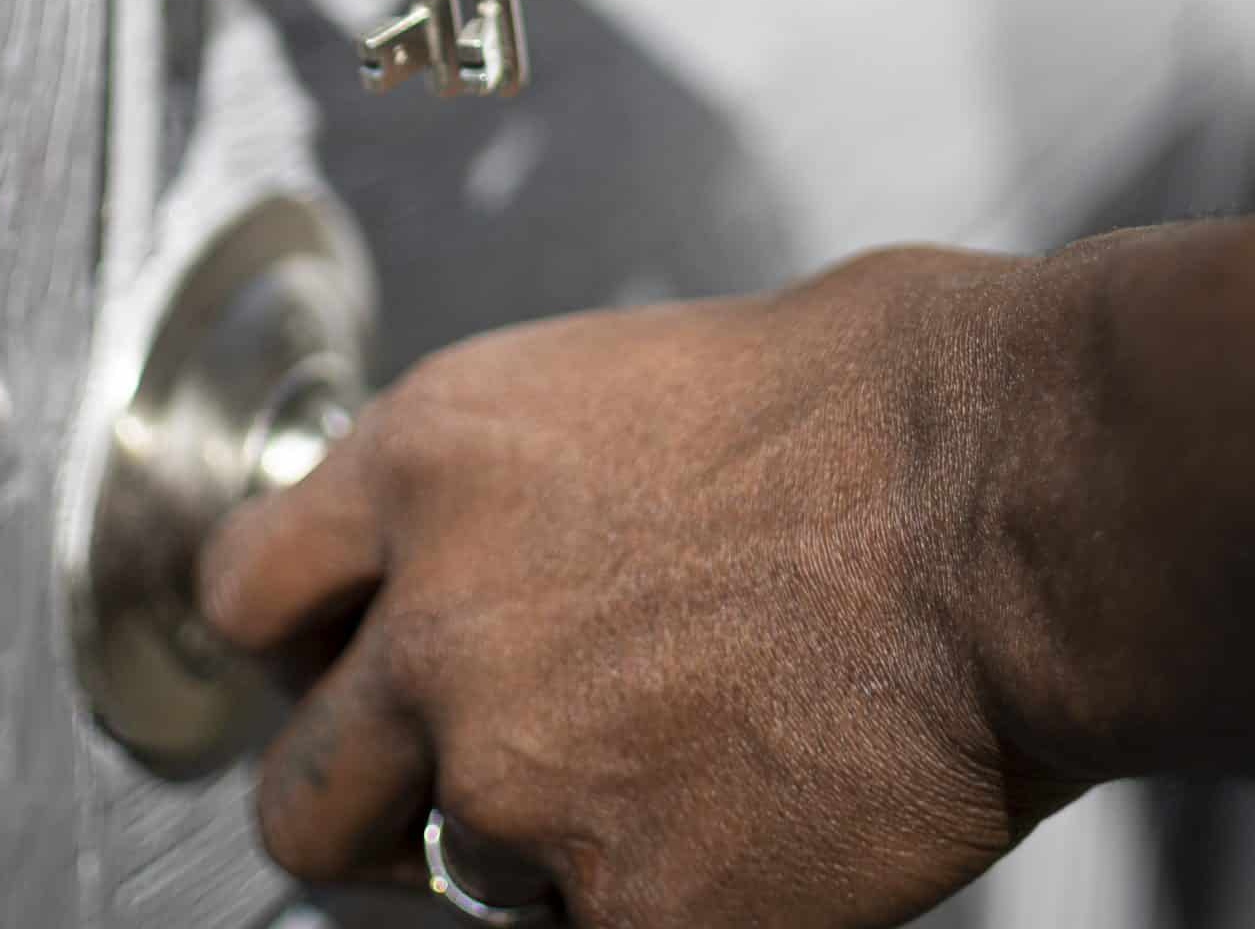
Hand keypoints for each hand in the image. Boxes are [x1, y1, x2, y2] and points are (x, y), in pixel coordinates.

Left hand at [199, 253, 1084, 924]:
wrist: (1010, 495)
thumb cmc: (875, 397)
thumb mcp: (633, 378)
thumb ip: (517, 485)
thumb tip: (505, 546)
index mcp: (433, 459)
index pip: (244, 594)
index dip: (291, 651)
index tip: (328, 677)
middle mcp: (440, 624)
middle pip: (300, 793)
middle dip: (373, 804)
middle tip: (472, 785)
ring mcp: (521, 780)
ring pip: (446, 890)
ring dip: (530, 859)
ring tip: (667, 781)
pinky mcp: (630, 911)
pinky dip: (653, 912)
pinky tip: (742, 836)